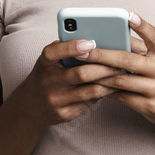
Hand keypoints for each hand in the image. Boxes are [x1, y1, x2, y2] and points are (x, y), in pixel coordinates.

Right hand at [16, 36, 145, 128]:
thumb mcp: (51, 59)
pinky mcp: (65, 114)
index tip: (91, 42)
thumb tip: (97, 40)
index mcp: (44, 62)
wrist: (31, 105)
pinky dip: (104, 93)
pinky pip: (90, 103)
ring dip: (110, 82)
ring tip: (123, 73)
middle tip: (122, 61)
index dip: (73, 47)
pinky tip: (115, 87)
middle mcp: (48, 81)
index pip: (55, 52)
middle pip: (80, 74)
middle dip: (104, 67)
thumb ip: (67, 49)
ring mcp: (56, 100)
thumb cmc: (48, 74)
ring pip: (90, 91)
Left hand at [80, 12, 154, 129]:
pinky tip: (93, 85)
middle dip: (102, 55)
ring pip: (121, 80)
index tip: (129, 16)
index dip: (142, 26)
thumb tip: (109, 37)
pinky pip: (121, 96)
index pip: (154, 37)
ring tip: (82, 69)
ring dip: (99, 75)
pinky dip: (106, 90)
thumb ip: (136, 49)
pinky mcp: (149, 106)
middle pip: (128, 60)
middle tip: (83, 51)